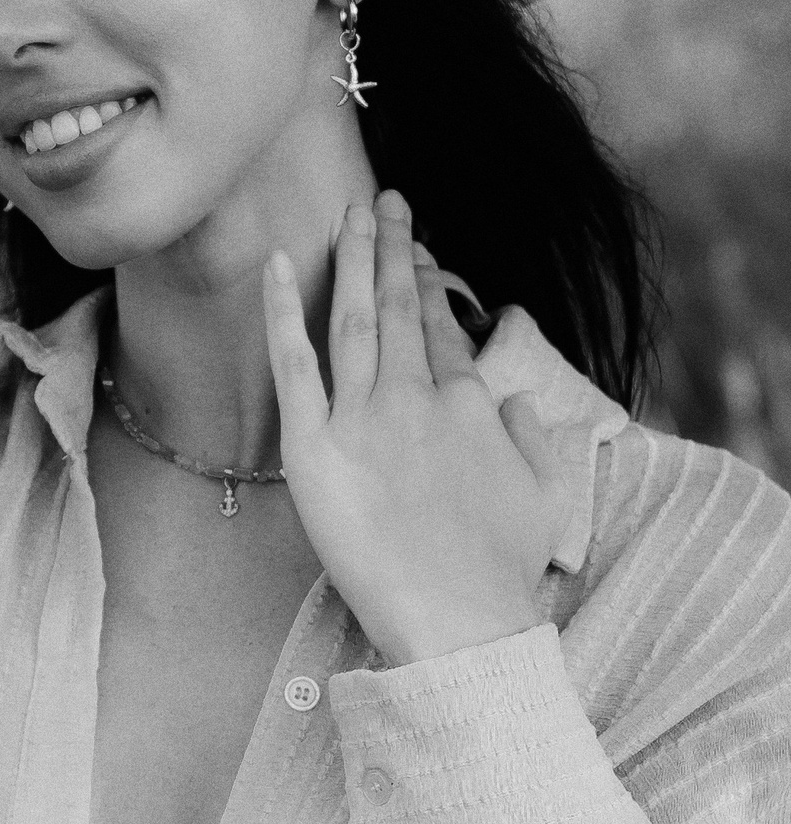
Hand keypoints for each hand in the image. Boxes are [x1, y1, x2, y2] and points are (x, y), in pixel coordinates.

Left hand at [261, 192, 570, 667]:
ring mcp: (363, 417)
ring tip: (350, 214)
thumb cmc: (502, 570)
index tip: (416, 253)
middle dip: (392, 247)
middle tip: (383, 201)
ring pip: (353, 318)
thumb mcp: (545, 492)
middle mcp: (417, 396)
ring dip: (352, 258)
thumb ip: (528, 434)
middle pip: (399, 307)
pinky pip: (293, 363)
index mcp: (470, 404)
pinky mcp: (313, 446)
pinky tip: (279, 261)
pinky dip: (282, 309)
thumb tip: (508, 398)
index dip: (426, 283)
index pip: (442, 327)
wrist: (459, 622)